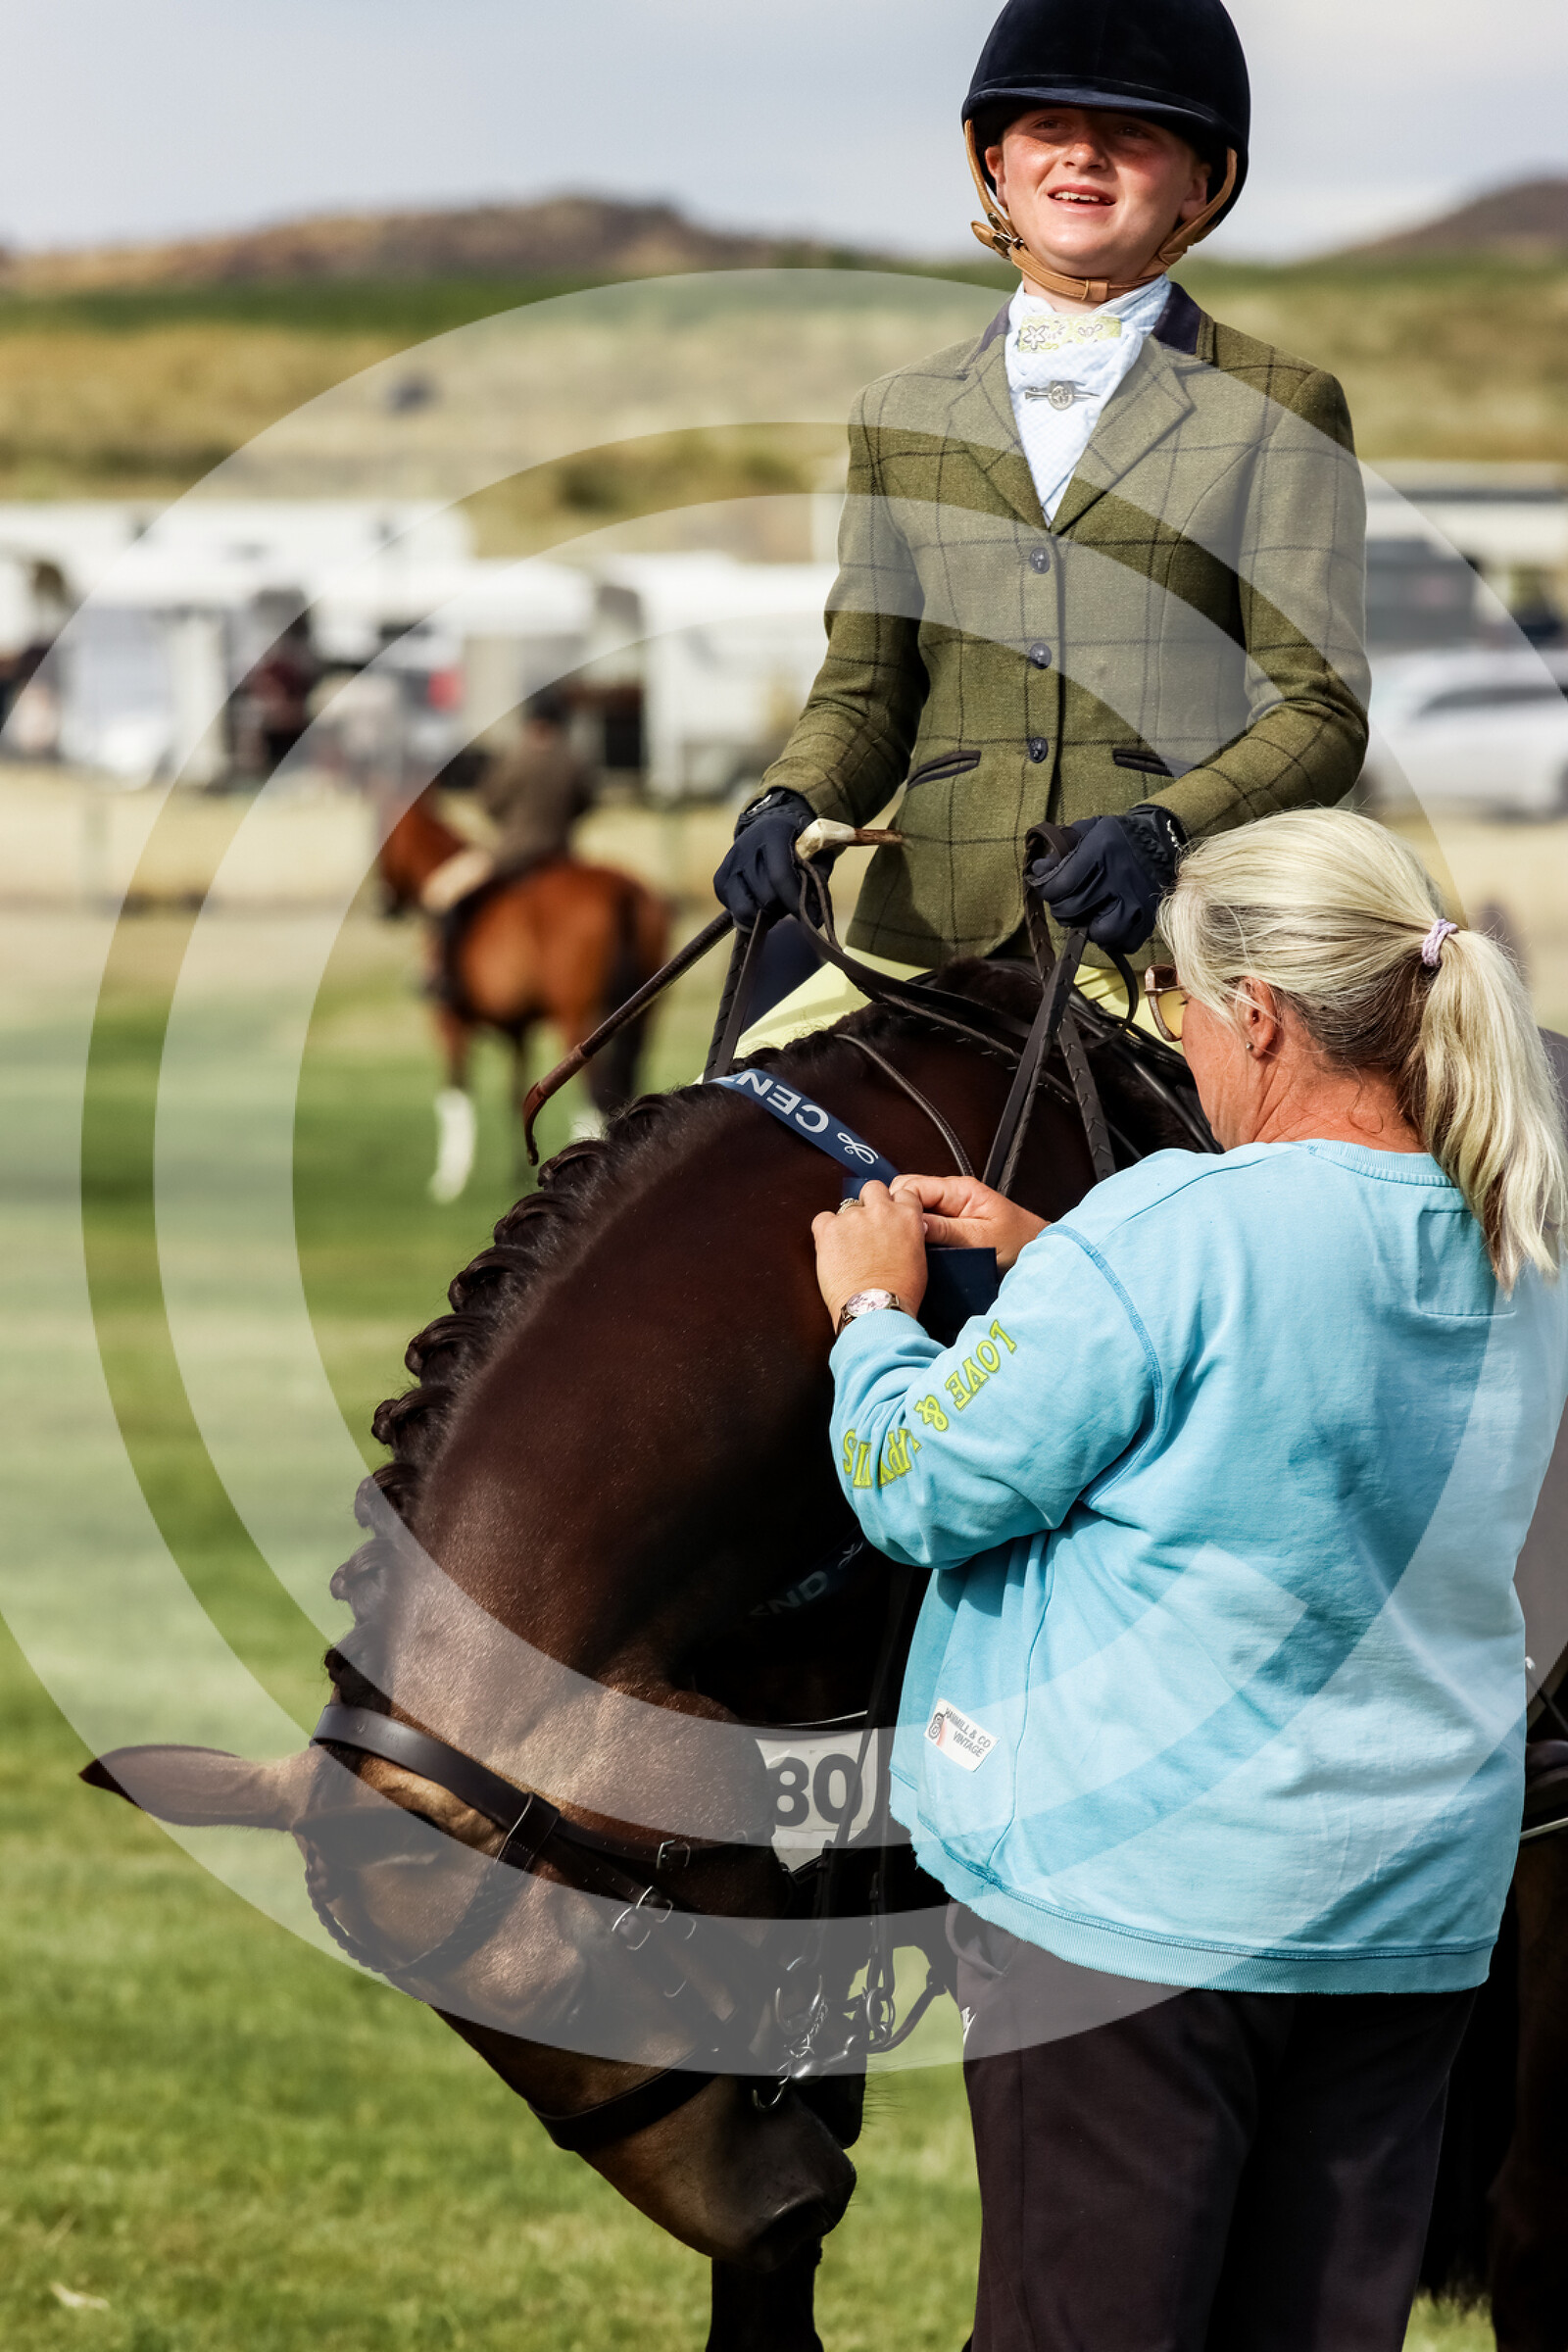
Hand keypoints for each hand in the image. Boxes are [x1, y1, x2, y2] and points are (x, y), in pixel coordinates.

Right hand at [713, 788, 814, 924]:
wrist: (770, 825)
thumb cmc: (800, 844)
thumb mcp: (817, 852)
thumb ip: (817, 878)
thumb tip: (813, 915)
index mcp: (773, 833)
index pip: (779, 875)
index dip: (794, 901)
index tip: (809, 920)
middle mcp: (745, 846)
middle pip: (764, 896)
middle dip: (782, 908)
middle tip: (791, 904)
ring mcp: (729, 864)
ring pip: (745, 909)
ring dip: (764, 915)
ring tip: (776, 906)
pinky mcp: (720, 879)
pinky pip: (734, 911)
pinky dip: (751, 914)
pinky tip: (761, 902)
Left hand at [812, 1182, 928, 1326]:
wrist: (875, 1309)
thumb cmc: (899, 1292)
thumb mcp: (918, 1257)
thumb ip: (909, 1234)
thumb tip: (900, 1232)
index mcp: (907, 1216)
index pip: (902, 1193)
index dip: (893, 1205)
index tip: (888, 1217)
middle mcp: (881, 1210)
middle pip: (873, 1188)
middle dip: (870, 1203)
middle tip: (866, 1227)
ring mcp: (853, 1218)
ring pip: (847, 1206)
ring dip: (847, 1223)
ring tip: (848, 1249)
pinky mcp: (829, 1229)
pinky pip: (822, 1219)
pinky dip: (824, 1231)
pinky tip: (831, 1248)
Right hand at [890, 1173, 1046, 1269]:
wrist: (1040, 1253)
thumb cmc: (1019, 1244)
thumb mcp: (981, 1239)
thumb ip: (945, 1230)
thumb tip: (910, 1224)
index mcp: (960, 1189)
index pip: (913, 1186)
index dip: (899, 1205)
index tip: (892, 1229)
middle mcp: (952, 1194)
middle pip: (908, 1193)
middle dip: (897, 1212)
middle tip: (893, 1239)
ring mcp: (949, 1208)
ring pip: (913, 1208)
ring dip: (905, 1224)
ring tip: (902, 1245)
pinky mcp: (950, 1223)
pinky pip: (923, 1222)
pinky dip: (914, 1232)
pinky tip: (913, 1248)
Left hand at [1028, 804, 1184, 956]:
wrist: (1157, 841)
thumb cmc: (1114, 838)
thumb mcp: (1086, 831)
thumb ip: (1061, 849)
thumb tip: (1039, 871)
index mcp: (1100, 851)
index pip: (1061, 885)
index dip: (1047, 891)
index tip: (1049, 888)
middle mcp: (1119, 877)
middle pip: (1074, 910)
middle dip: (1062, 910)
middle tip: (1067, 903)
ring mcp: (1136, 899)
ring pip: (1101, 932)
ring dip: (1087, 928)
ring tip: (1087, 917)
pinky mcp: (1148, 916)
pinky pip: (1124, 942)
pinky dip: (1111, 939)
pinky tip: (1105, 924)